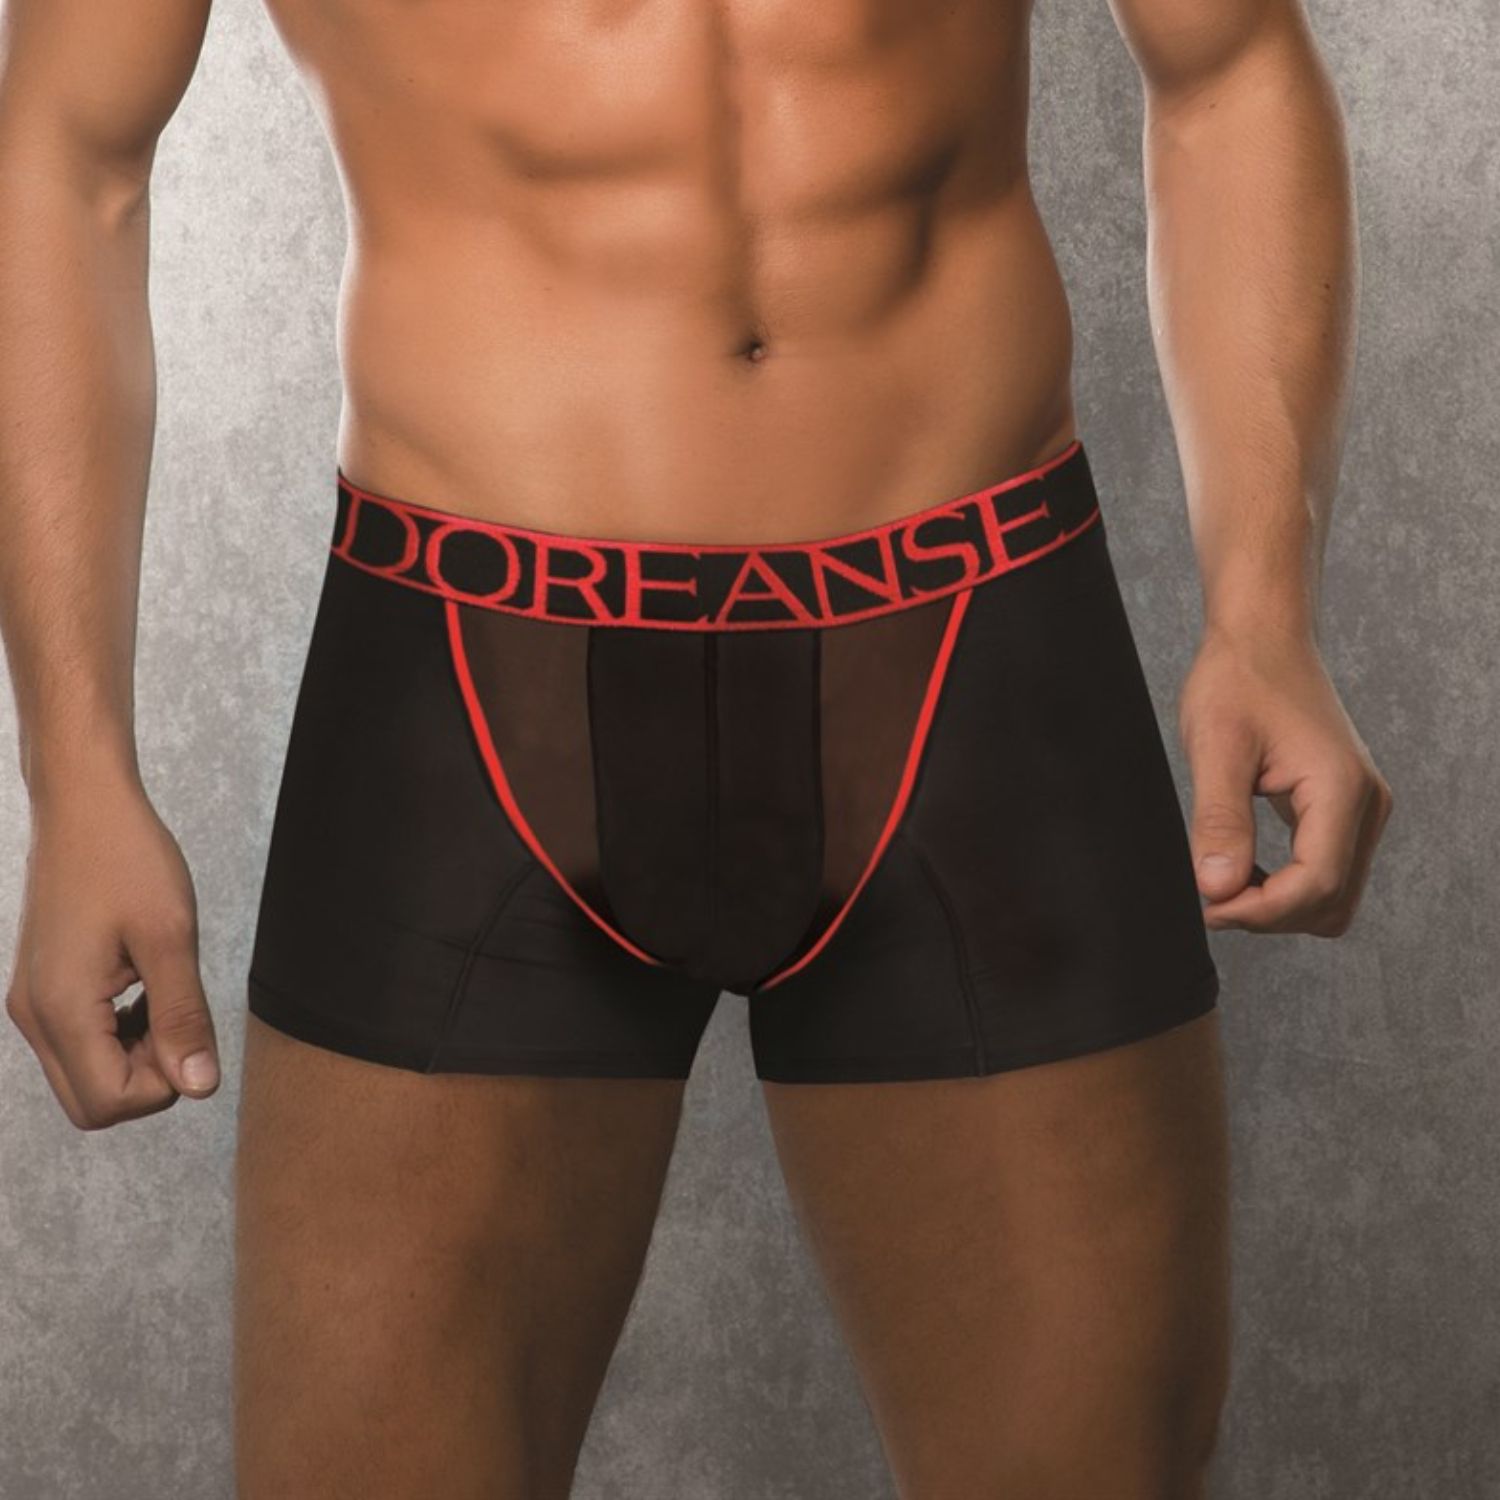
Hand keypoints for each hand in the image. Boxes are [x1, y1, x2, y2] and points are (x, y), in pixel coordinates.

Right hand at [5, 770, 220, 1128]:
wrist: (83, 806)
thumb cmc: (129, 859)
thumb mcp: (170, 938)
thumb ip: (182, 1017)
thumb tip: (199, 1086)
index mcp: (61, 1009)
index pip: (109, 1103)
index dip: (163, 1083)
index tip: (188, 1030)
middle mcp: (35, 1017)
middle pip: (92, 1103)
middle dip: (146, 1080)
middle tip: (177, 1018)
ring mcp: (33, 1004)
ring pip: (86, 1077)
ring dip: (135, 1057)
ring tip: (163, 993)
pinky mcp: (42, 989)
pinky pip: (80, 1044)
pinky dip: (119, 1036)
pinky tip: (144, 988)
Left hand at [1178, 624, 1391, 935]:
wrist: (1263, 639)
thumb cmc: (1239, 679)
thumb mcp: (1216, 747)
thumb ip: (1220, 821)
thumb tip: (1217, 888)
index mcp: (1340, 789)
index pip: (1315, 886)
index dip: (1259, 911)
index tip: (1205, 904)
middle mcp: (1365, 805)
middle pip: (1330, 903)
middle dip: (1269, 913)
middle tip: (1208, 895)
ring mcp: (1361, 809)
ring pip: (1333, 896)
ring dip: (1278, 904)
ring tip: (1221, 880)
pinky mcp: (1346, 809)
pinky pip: (1326, 871)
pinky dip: (1287, 884)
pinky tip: (1242, 867)